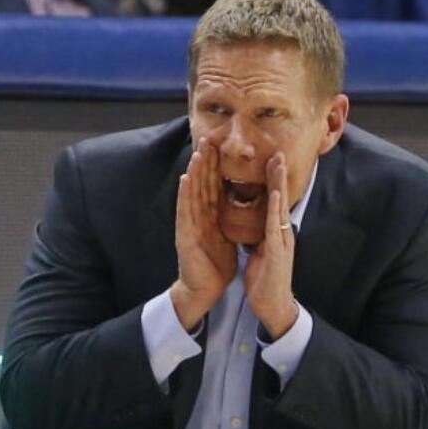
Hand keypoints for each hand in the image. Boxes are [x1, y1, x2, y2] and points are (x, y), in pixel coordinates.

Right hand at [171, 137, 235, 331]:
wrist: (205, 290)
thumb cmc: (216, 267)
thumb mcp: (227, 238)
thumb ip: (230, 221)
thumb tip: (242, 208)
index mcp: (211, 218)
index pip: (214, 187)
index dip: (216, 167)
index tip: (221, 147)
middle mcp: (199, 218)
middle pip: (202, 185)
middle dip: (205, 162)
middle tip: (208, 138)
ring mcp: (190, 226)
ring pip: (193, 194)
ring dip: (195, 172)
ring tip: (197, 152)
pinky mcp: (185, 236)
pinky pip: (185, 212)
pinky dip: (184, 195)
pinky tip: (185, 179)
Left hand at [245, 152, 297, 339]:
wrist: (273, 306)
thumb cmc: (266, 280)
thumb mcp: (262, 252)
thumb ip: (262, 236)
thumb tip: (258, 224)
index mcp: (275, 232)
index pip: (273, 201)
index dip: (272, 180)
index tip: (270, 159)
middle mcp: (282, 232)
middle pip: (280, 198)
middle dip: (278, 174)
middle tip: (277, 150)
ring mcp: (282, 241)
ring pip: (280, 207)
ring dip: (279, 183)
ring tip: (277, 162)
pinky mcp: (279, 251)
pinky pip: (276, 226)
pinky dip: (276, 209)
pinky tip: (276, 194)